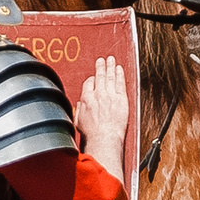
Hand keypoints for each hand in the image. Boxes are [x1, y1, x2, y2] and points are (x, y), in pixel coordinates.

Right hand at [73, 57, 129, 182]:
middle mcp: (98, 94)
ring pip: (110, 76)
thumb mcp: (78, 121)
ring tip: (111, 60)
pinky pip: (120, 83)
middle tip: (101, 60)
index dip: (91, 80)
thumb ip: (80, 109)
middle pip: (99, 76)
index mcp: (86, 99)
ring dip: (110, 66)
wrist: (104, 139)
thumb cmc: (92, 134)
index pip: (88, 83)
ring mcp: (110, 95)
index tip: (93, 79)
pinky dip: (120, 74)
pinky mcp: (121, 99)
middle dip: (100, 67)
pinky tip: (120, 69)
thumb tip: (81, 104)